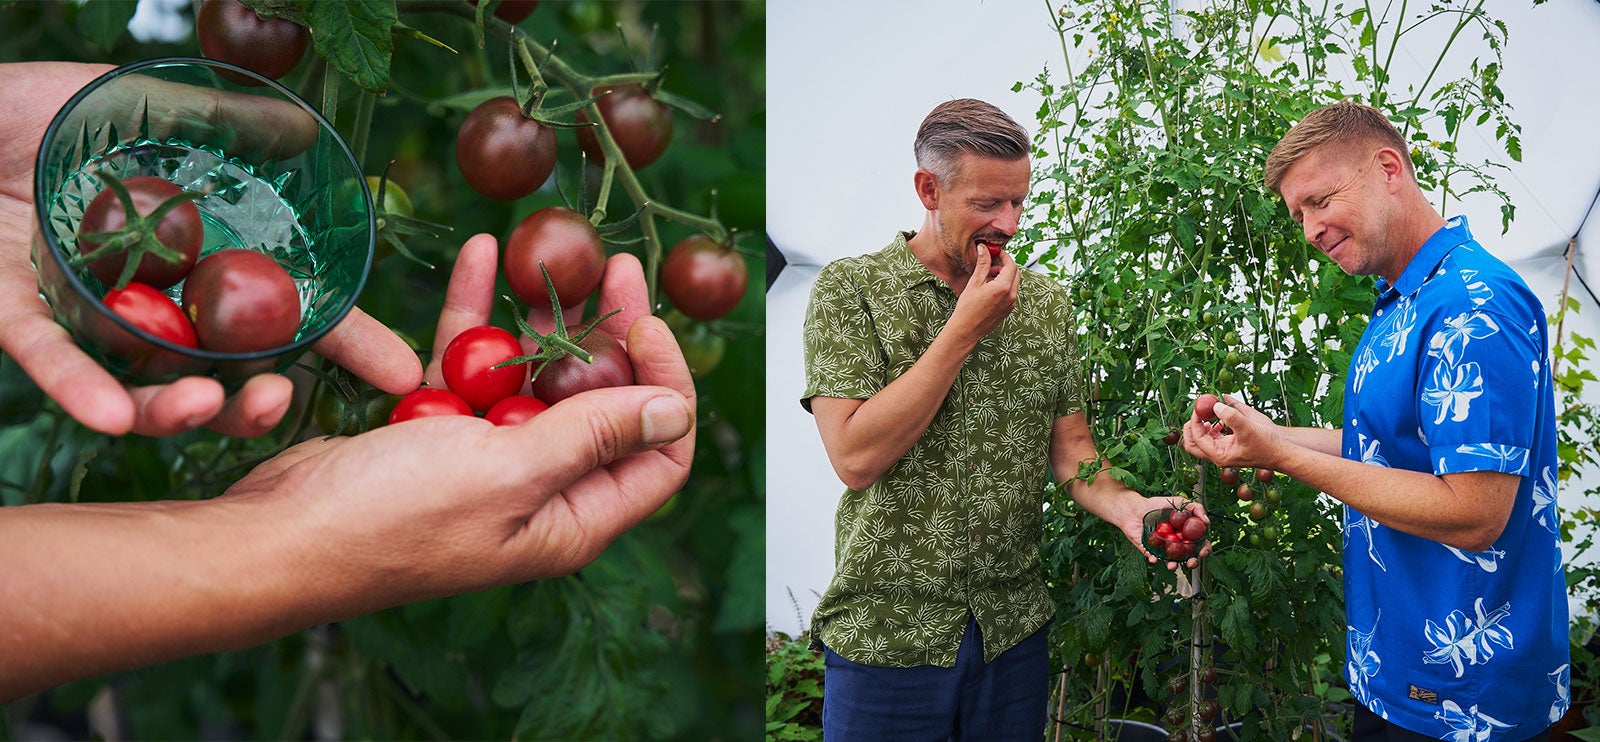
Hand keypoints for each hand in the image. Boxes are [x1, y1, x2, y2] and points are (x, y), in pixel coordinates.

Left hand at [0, 62, 418, 436]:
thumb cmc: (32, 102)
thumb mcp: (147, 103)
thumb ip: (226, 122)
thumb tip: (305, 131)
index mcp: (194, 252)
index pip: (283, 306)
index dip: (343, 339)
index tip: (400, 370)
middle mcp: (147, 293)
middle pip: (218, 370)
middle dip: (255, 403)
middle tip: (279, 404)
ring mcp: (81, 308)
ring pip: (141, 381)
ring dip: (178, 410)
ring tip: (209, 409)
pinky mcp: (10, 312)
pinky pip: (52, 359)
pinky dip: (83, 389)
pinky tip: (111, 416)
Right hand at [228, 232, 694, 598]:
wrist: (277, 535)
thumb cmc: (394, 517)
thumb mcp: (509, 472)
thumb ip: (592, 436)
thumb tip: (676, 410)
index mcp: (573, 518)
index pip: (658, 452)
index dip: (666, 384)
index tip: (645, 324)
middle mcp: (541, 491)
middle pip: (601, 405)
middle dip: (609, 335)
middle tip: (612, 266)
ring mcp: (489, 460)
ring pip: (535, 378)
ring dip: (543, 317)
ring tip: (552, 253)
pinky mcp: (438, 432)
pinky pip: (472, 367)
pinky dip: (477, 317)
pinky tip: (483, 254)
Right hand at [947, 242, 1019, 343]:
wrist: (966, 330)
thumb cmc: (967, 308)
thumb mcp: (974, 283)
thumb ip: (983, 264)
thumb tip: (985, 249)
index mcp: (1003, 287)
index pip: (1011, 265)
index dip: (1005, 256)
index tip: (997, 253)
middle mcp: (1011, 296)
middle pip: (1016, 273)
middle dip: (1005, 266)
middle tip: (991, 266)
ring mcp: (1011, 304)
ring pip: (1014, 283)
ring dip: (1004, 277)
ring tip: (987, 279)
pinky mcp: (1008, 309)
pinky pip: (1011, 293)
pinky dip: (1004, 287)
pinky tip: (989, 290)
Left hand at [1114, 492, 1211, 570]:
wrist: (1134, 507)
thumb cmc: (1156, 505)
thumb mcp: (1178, 502)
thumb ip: (1195, 508)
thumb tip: (1207, 522)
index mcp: (1186, 534)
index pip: (1200, 544)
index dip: (1204, 550)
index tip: (1203, 551)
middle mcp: (1177, 543)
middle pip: (1189, 557)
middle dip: (1192, 563)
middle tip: (1191, 563)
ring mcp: (1163, 549)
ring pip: (1172, 561)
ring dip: (1174, 566)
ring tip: (1172, 565)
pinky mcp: (1149, 551)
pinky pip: (1153, 558)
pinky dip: (1155, 560)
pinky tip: (1155, 559)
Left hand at [1180, 393, 1280, 468]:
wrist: (1281, 451)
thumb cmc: (1267, 444)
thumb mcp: (1248, 427)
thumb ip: (1231, 415)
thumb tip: (1215, 406)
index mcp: (1219, 455)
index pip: (1196, 438)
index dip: (1195, 421)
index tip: (1200, 408)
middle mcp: (1218, 455)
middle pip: (1192, 444)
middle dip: (1191, 427)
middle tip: (1197, 413)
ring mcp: (1222, 451)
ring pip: (1201, 439)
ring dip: (1202, 425)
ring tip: (1210, 414)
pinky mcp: (1228, 445)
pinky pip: (1213, 436)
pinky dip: (1213, 426)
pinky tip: (1222, 419)